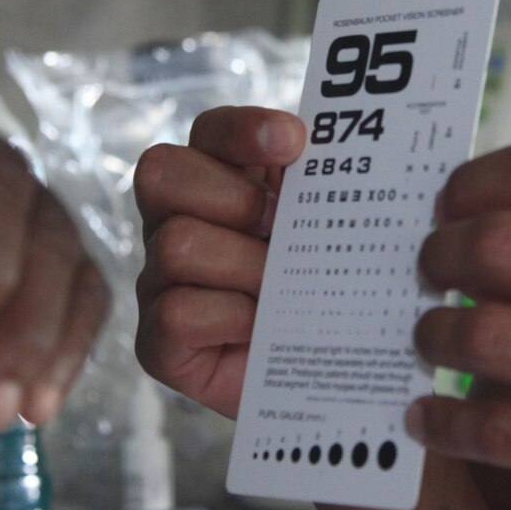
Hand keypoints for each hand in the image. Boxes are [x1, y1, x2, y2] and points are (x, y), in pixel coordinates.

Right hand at [133, 105, 303, 418]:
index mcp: (219, 181)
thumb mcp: (327, 227)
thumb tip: (352, 148)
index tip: (295, 142)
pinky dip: (230, 318)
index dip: (243, 130)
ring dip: (244, 265)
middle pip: (162, 173)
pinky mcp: (158, 343)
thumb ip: (324, 183)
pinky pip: (176, 312)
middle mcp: (176, 221)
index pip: (209, 131)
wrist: (330, 378)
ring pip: (176, 243)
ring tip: (283, 287)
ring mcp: (159, 281)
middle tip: (280, 227)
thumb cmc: (326, 290)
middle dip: (233, 197)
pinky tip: (261, 328)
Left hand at [405, 140, 510, 509]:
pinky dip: (445, 422)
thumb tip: (495, 221)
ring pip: (484, 331)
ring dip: (435, 333)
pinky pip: (493, 429)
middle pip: (497, 243)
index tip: (449, 204)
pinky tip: (428, 418)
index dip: (471, 182)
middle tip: (429, 271)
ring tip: (432, 338)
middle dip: (440, 254)